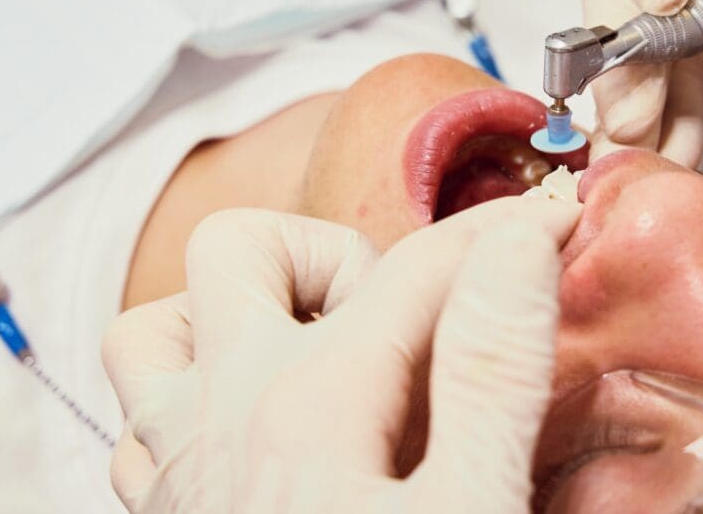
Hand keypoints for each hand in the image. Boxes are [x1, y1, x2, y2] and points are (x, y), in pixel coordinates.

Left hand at [102, 198, 579, 512]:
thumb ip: (492, 373)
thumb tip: (519, 251)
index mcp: (314, 404)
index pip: (420, 269)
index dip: (501, 234)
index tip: (556, 218)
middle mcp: (223, 412)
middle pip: (244, 250)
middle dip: (336, 254)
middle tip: (407, 316)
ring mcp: (180, 460)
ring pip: (162, 322)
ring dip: (236, 312)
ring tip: (319, 351)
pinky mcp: (166, 508)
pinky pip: (146, 408)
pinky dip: (197, 388)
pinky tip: (265, 428)